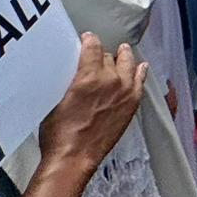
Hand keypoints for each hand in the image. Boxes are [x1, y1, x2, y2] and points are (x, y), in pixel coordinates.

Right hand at [37, 35, 146, 175]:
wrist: (74, 157)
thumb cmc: (58, 132)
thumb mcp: (55, 99)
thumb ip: (69, 80)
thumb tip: (74, 70)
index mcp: (89, 77)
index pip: (93, 46)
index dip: (90, 40)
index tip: (88, 39)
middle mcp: (111, 81)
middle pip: (109, 57)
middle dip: (102, 55)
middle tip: (97, 57)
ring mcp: (125, 92)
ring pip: (127, 65)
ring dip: (123, 58)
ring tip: (123, 52)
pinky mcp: (132, 105)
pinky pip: (140, 82)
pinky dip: (139, 72)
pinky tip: (141, 67)